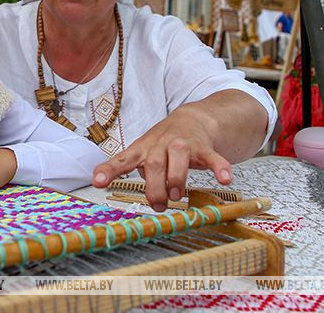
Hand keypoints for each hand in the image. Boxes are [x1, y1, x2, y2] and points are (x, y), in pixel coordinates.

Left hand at [91, 104, 231, 211]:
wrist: (193, 119)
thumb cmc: (163, 142)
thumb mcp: (142, 151)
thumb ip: (128, 167)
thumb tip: (108, 183)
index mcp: (143, 148)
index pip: (123, 159)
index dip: (109, 170)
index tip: (97, 182)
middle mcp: (161, 144)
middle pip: (153, 163)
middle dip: (154, 185)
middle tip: (158, 204)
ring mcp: (183, 144)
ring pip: (179, 158)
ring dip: (177, 179)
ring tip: (178, 195)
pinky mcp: (204, 147)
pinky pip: (213, 158)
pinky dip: (220, 169)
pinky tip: (225, 180)